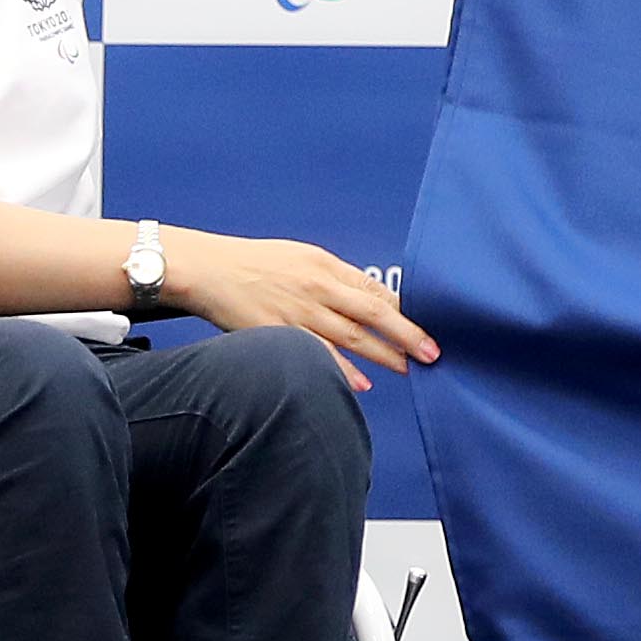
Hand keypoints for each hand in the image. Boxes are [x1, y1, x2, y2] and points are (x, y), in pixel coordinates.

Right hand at [153, 230, 437, 387]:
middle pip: (372, 312)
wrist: (208, 268)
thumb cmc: (255, 264)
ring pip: (350, 335)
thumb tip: (367, 300)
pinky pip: (315, 353)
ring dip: (382, 354)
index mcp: (325, 265)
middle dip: (407, 333)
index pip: (374, 289)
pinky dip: (341, 369)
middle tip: (433, 352)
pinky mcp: (276, 331)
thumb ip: (333, 279)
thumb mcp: (300, 258)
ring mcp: (297, 310)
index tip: (429, 325)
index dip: (404, 310)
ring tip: (407, 367)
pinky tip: (361, 382)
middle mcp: (317, 286)